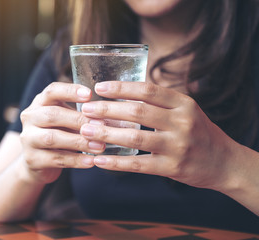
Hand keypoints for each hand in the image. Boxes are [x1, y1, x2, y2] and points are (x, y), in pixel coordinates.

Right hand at [19, 82, 103, 183]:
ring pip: (52, 138)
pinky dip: (75, 160)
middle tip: (101, 126)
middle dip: (78, 120)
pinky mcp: (31, 159)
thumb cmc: (60, 134)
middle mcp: (30, 117)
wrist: (38, 162)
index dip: (70, 91)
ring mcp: (27, 138)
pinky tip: (91, 161)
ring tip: (99, 146)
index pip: (52, 91)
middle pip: (52, 114)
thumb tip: (109, 114)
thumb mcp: (67, 120)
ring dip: (79, 142)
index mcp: (40, 102)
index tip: (89, 94)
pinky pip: (55, 159)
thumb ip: (81, 114)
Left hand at [80, 81, 236, 190]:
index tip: (99, 88)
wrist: (223, 162)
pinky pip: (138, 164)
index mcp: (183, 103)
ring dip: (107, 133)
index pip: (148, 90)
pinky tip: (99, 160)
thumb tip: (123, 92)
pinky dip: (116, 162)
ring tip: (86, 131)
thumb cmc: (197, 131)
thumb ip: (160, 101)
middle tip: (86, 110)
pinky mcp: (172, 167)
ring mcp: (178, 146)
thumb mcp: (185, 109)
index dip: (121, 88)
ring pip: (135, 137)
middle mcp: (182, 122)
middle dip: (108, 109)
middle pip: (138, 111)